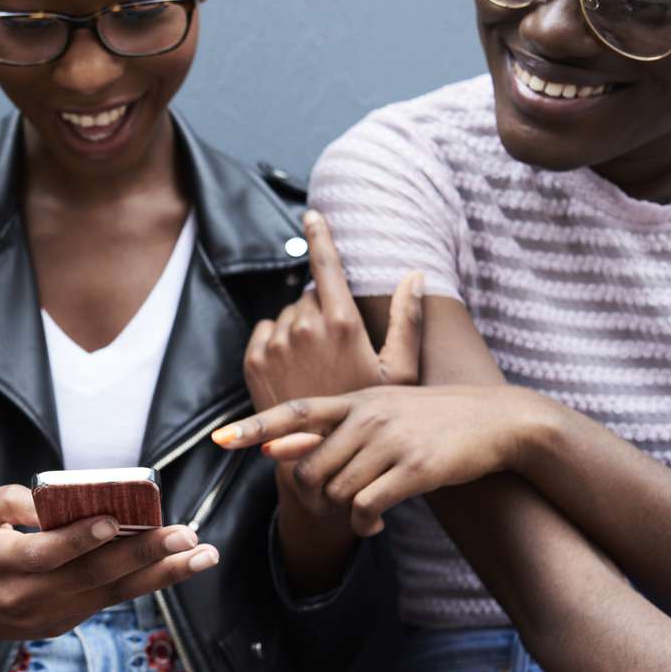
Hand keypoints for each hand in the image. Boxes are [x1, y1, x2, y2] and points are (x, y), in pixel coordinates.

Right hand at [0, 484, 218, 665]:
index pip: (44, 554)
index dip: (77, 539)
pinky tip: (184, 562)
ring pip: (113, 591)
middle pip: (92, 575)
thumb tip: (45, 500)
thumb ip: (1, 501)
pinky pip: (112, 597)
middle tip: (184, 534)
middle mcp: (31, 596)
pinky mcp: (68, 621)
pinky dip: (149, 579)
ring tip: (204, 554)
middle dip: (142, 553)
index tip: (111, 521)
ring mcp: (53, 614)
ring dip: (163, 572)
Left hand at [213, 385, 547, 536]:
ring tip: (360, 516)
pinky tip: (374, 525)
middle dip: (315, 497)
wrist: (497, 421)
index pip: (292, 411)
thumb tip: (274, 449)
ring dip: (343, 514)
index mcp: (355, 400)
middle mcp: (368, 417)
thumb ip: (328, 428)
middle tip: (332, 506)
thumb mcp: (380, 411)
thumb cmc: (431, 419)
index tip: (219, 440)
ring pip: (338, 491)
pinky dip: (364, 523)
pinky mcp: (414, 468)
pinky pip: (367, 506)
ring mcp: (391, 441)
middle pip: (311, 469)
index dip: (253, 427)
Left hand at [242, 210, 425, 411]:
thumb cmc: (371, 416)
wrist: (318, 456)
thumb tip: (416, 275)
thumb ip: (407, 320)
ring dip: (299, 328)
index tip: (312, 215)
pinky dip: (276, 340)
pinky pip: (265, 332)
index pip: (326, 265)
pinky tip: (296, 367)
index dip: (320, 236)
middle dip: (321, 310)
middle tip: (337, 347)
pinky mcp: (254, 362)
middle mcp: (304, 329)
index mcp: (341, 324)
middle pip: (309, 295)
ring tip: (318, 364)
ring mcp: (276, 345)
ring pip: (287, 315)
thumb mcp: (401, 372)